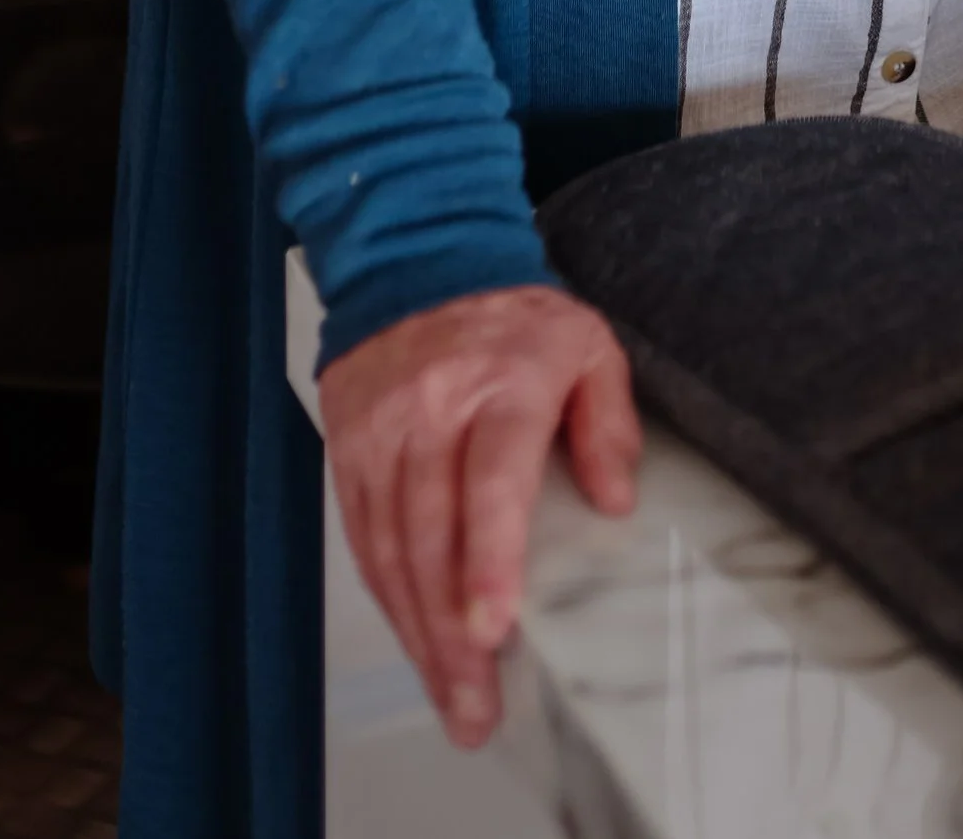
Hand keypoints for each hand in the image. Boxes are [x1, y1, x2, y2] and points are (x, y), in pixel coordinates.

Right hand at [319, 284, 639, 749]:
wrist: (416, 254)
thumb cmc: (513, 317)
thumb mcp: (587, 344)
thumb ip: (608, 422)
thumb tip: (616, 500)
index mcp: (499, 383)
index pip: (491, 482)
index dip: (490, 559)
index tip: (493, 627)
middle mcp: (429, 411)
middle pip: (434, 537)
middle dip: (451, 636)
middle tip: (475, 708)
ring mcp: (380, 433)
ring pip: (392, 550)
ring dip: (417, 635)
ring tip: (450, 699)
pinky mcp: (346, 449)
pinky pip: (363, 538)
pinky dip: (387, 598)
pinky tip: (412, 642)